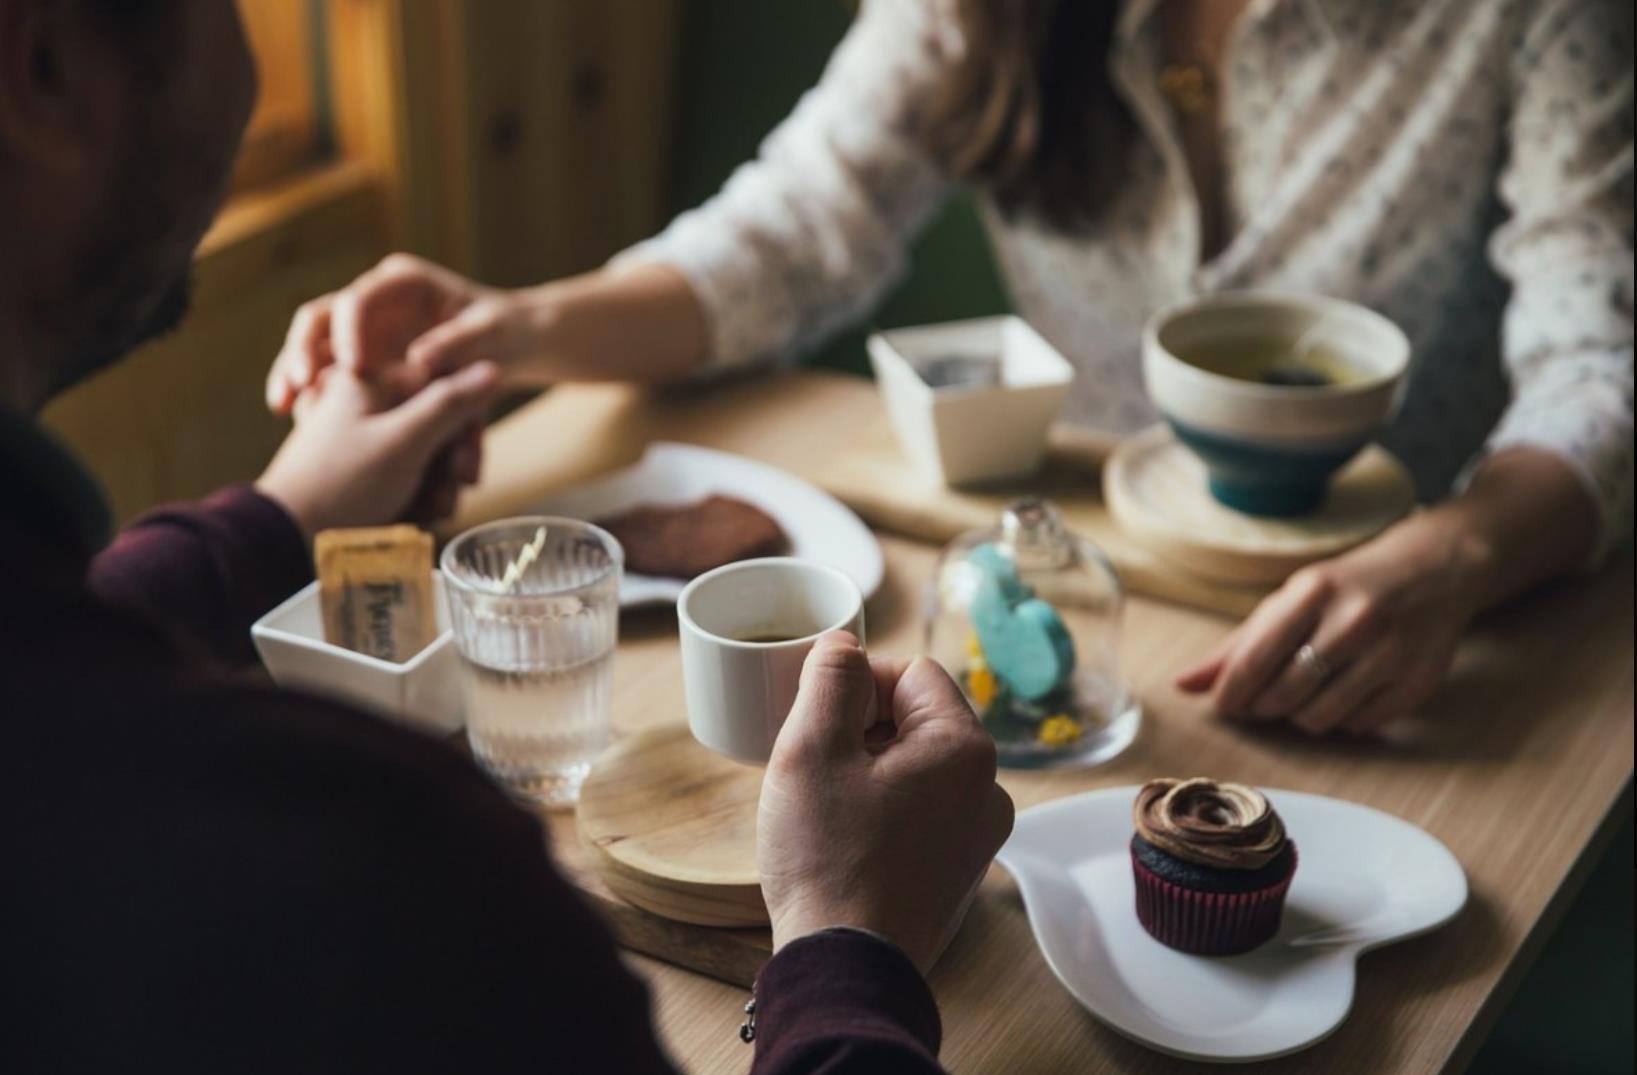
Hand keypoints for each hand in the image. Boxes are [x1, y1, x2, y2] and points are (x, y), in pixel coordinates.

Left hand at [256, 361, 499, 538]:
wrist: (287, 537)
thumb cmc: (341, 485)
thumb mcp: (403, 441)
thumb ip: (449, 404)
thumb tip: (490, 367)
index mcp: (370, 379)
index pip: (443, 384)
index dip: (463, 425)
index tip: (464, 462)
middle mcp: (368, 402)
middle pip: (437, 422)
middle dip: (450, 464)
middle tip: (451, 495)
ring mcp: (365, 436)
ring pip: (427, 452)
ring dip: (437, 486)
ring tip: (429, 513)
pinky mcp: (363, 466)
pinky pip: (407, 473)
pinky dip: (417, 495)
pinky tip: (414, 516)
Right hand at [265, 254, 535, 414]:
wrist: (512, 343)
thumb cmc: (506, 332)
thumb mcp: (491, 334)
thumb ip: (459, 342)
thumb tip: (420, 358)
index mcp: (404, 282)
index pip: (360, 298)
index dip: (349, 331)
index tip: (352, 368)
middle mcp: (376, 298)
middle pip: (321, 317)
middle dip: (303, 348)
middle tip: (299, 384)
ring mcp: (364, 327)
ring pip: (313, 343)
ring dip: (293, 371)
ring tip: (283, 405)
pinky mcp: (361, 355)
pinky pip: (323, 370)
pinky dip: (308, 390)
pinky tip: (294, 416)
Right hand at [758, 632, 1014, 973]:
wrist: (845, 967)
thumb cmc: (828, 859)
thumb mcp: (811, 749)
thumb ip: (830, 678)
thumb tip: (844, 644)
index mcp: (964, 748)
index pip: (911, 673)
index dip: (857, 683)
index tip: (816, 717)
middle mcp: (989, 788)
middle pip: (917, 719)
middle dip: (861, 728)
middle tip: (813, 763)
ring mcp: (978, 834)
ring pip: (916, 767)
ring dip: (869, 769)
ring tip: (824, 805)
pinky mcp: (958, 870)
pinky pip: (921, 811)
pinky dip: (882, 809)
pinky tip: (843, 838)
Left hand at [1176, 514, 1494, 734]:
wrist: (1436, 570)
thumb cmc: (1346, 587)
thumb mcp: (1291, 599)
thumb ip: (1237, 645)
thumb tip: (1183, 685)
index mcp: (1314, 592)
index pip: (1254, 659)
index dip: (1230, 693)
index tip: (1223, 706)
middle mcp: (1355, 620)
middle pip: (1284, 695)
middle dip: (1263, 707)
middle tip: (1264, 699)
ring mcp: (1392, 652)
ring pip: (1320, 718)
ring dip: (1300, 717)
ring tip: (1304, 695)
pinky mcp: (1419, 681)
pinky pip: (1359, 726)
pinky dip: (1341, 720)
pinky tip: (1344, 694)